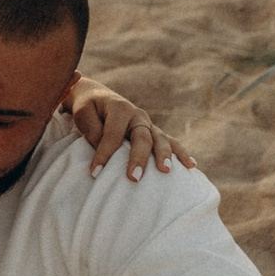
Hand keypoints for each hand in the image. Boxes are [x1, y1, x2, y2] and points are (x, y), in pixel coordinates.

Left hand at [71, 80, 191, 179]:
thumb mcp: (83, 113)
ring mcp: (148, 124)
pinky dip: (181, 152)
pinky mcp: (154, 133)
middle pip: (142, 137)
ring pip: (160, 140)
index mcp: (119, 108)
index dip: (104, 153)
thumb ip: (92, 129)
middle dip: (138, 158)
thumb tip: (104, 149)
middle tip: (133, 178)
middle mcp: (138, 115)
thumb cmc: (88, 108)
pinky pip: (170, 142)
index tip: (95, 172)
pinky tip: (191, 165)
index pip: (113, 134)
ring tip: (166, 171)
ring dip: (164, 156)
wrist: (99, 97)